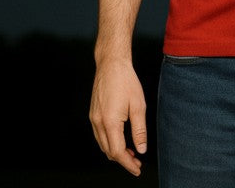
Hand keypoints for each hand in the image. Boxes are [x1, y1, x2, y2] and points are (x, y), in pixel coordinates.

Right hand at [89, 59, 147, 175]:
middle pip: (109, 151)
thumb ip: (139, 130)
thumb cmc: (126, 81)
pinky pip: (100, 135)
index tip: (137, 169)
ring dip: (116, 152)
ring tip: (131, 152)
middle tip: (137, 162)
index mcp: (110, 122)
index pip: (117, 152)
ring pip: (103, 145)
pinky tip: (120, 139)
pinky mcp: (93, 114)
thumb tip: (142, 149)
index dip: (128, 164)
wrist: (111, 64)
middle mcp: (98, 123)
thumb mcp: (138, 105)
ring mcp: (93, 119)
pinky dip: (110, 142)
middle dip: (123, 160)